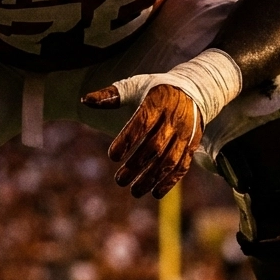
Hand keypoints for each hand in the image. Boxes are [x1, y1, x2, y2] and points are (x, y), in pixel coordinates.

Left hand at [82, 82, 201, 197]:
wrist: (194, 89)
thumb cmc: (156, 89)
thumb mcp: (134, 86)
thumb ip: (110, 95)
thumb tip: (85, 100)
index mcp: (157, 103)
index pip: (142, 123)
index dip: (127, 140)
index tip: (112, 156)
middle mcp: (173, 119)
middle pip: (154, 146)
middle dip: (136, 165)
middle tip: (119, 180)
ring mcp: (185, 134)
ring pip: (169, 160)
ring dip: (152, 178)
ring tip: (134, 191)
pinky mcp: (192, 145)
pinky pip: (183, 165)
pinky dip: (170, 181)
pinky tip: (155, 193)